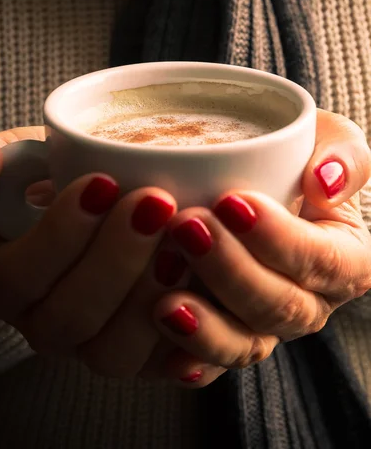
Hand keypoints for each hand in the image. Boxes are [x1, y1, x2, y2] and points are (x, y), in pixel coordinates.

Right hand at [0, 127, 178, 373]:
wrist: (111, 213)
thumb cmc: (67, 185)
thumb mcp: (29, 162)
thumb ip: (1, 159)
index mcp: (6, 280)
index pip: (18, 275)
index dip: (59, 234)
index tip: (102, 182)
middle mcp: (44, 323)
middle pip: (68, 319)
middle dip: (115, 259)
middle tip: (155, 201)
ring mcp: (91, 346)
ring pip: (113, 355)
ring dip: (149, 299)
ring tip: (182, 244)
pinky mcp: (140, 357)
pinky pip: (160, 367)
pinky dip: (187, 338)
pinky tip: (205, 292)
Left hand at [150, 109, 370, 386]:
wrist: (263, 185)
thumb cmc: (297, 161)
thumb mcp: (331, 141)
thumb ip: (344, 155)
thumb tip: (324, 181)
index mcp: (344, 261)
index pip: (322, 261)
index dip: (279, 239)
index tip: (233, 202)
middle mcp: (308, 301)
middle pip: (279, 307)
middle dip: (230, 271)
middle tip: (186, 227)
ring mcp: (264, 326)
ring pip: (244, 346)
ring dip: (206, 327)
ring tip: (165, 302)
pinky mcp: (225, 336)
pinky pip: (209, 364)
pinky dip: (187, 359)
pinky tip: (160, 344)